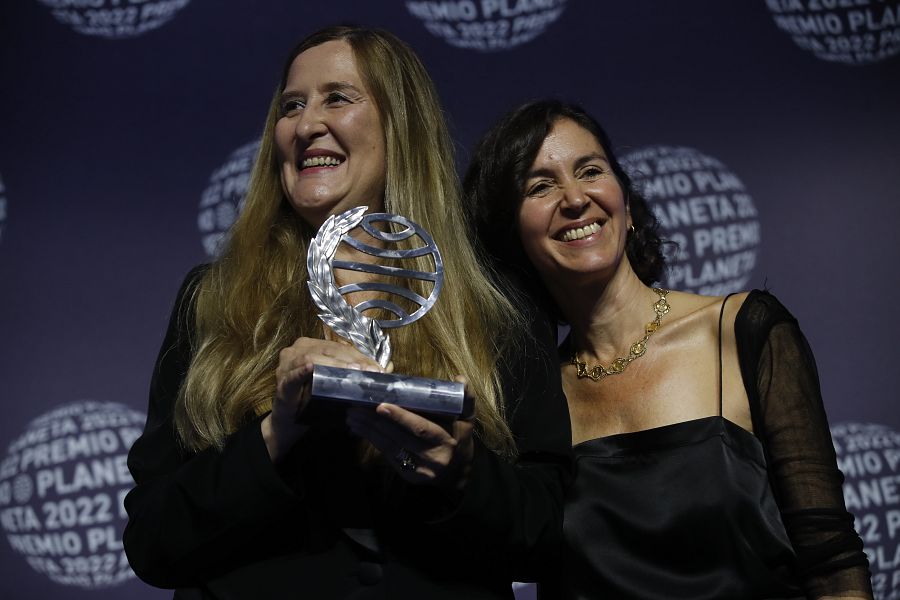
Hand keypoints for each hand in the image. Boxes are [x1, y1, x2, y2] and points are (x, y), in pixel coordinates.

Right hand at [262, 337, 383, 461]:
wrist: (290, 424)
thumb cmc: (315, 400)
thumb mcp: (338, 384)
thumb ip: (359, 373)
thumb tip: (389, 367)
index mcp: (312, 345)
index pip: (340, 347)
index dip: (360, 356)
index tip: (377, 368)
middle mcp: (297, 349)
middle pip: (329, 349)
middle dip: (351, 360)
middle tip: (369, 371)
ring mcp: (287, 364)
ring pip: (313, 356)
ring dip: (335, 365)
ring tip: (352, 372)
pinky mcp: (281, 382)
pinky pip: (293, 374)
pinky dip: (303, 371)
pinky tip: (312, 368)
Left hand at [346, 378, 474, 490]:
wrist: (458, 475)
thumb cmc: (460, 439)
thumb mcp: (467, 420)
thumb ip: (466, 398)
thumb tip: (459, 378)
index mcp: (447, 441)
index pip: (421, 428)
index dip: (400, 417)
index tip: (381, 405)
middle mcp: (433, 458)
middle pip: (400, 438)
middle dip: (376, 422)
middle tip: (356, 407)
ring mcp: (419, 470)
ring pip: (390, 447)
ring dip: (369, 431)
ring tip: (352, 416)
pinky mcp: (408, 476)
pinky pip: (388, 456)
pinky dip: (374, 441)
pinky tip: (360, 430)